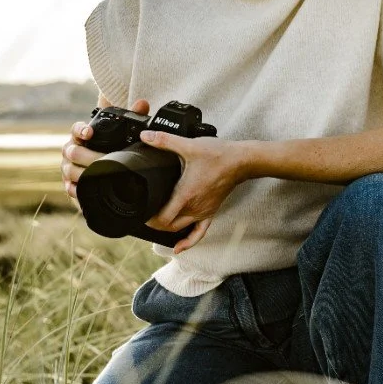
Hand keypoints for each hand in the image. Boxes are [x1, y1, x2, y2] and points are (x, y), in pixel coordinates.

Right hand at [61, 98, 150, 201]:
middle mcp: (71, 149)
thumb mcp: (123, 131)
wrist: (104, 166)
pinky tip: (83, 191)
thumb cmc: (113, 146)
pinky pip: (69, 187)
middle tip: (104, 161)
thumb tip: (143, 103)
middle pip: (73, 152)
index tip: (89, 132)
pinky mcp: (69, 183)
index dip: (81, 130)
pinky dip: (76, 190)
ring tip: (96, 176)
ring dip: (82, 174)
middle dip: (88, 157)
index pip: (76, 129)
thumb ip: (133, 115)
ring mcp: (68, 166)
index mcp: (81, 135)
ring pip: (70, 170)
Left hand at [139, 128, 250, 253]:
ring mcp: (203, 212)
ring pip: (181, 230)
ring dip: (167, 230)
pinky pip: (199, 233)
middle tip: (145, 215)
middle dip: (155, 224)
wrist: (241, 161)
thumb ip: (165, 141)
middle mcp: (194, 208)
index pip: (163, 219)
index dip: (149, 219)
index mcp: (186, 195)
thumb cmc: (218, 155)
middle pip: (169, 227)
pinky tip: (179, 247)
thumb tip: (146, 136)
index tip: (141, 212)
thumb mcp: (189, 146)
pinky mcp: (211, 211)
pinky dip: (188, 241)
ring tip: (156, 224)